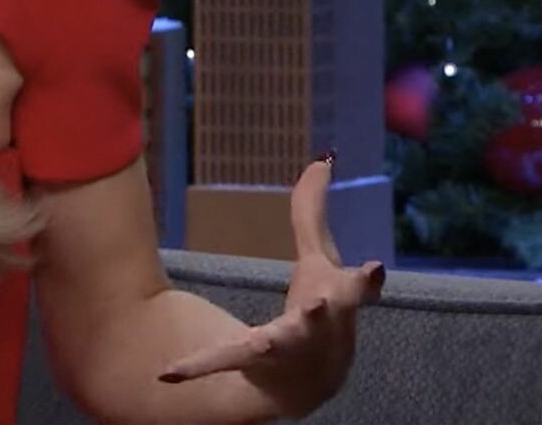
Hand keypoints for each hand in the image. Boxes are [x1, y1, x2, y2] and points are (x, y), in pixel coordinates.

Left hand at [157, 153, 385, 419]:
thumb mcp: (318, 260)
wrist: (309, 381)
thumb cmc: (320, 311)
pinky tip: (167, 372)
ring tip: (257, 340)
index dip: (367, 281)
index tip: (374, 269)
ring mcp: (284, 350)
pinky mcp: (250, 362)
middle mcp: (315, 329)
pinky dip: (196, 367)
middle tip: (319, 302)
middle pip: (320, 320)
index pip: (358, 290)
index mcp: (336, 300)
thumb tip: (321, 159)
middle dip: (322, 313)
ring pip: (274, 346)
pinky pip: (222, 362)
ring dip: (268, 342)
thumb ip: (313, 212)